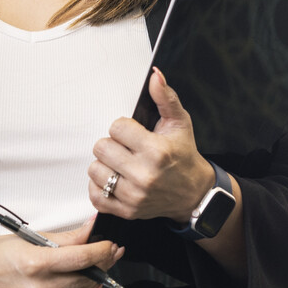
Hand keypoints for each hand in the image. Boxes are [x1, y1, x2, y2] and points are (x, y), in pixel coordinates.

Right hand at [0, 225, 119, 287]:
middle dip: (103, 263)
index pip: (82, 258)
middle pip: (85, 278)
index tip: (110, 244)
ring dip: (95, 280)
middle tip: (111, 252)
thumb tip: (92, 230)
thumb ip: (66, 237)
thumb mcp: (29, 237)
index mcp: (34, 264)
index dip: (102, 251)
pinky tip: (88, 285)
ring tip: (101, 266)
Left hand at [88, 69, 225, 224]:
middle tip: (126, 149)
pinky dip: (100, 187)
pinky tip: (115, 180)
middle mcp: (144, 175)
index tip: (134, 134)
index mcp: (156, 151)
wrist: (193, 193)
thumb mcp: (179, 123)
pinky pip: (95, 196)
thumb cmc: (183, 156)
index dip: (124, 127)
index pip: (116, 127)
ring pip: (95, 170)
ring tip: (121, 164)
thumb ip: (165, 97)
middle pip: (101, 147)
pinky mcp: (126, 211)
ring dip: (105, 165)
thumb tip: (155, 76)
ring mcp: (134, 196)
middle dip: (112, 145)